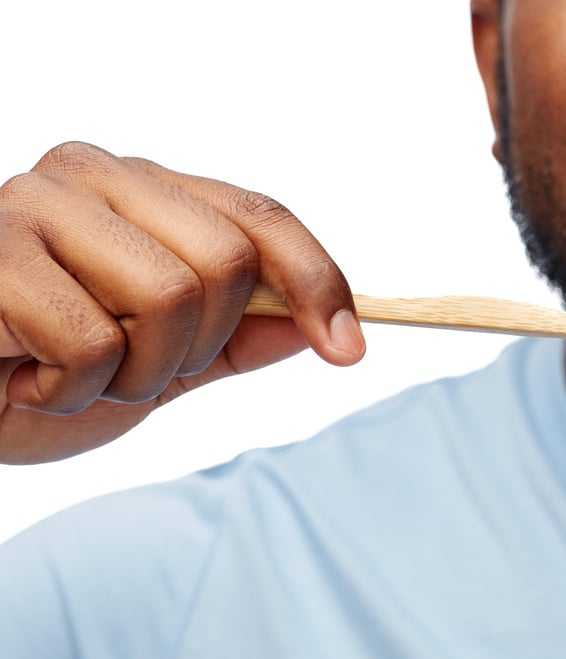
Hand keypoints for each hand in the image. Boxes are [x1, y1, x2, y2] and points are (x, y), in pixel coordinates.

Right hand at [0, 142, 364, 464]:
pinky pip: (92, 339)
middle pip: (228, 261)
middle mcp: (96, 175)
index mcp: (147, 191)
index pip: (261, 215)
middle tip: (135, 372)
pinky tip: (25, 379)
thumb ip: (237, 343)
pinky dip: (72, 391)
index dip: (318, 281)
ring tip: (76, 377)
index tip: (349, 350)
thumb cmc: (43, 374)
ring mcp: (37, 202)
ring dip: (136, 374)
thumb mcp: (163, 365)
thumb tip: (319, 330)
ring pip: (172, 296)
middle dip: (200, 347)